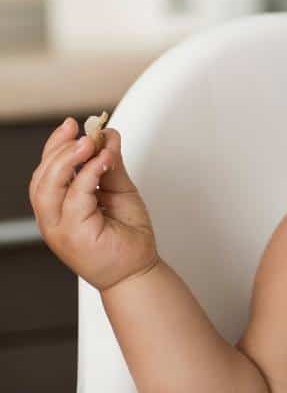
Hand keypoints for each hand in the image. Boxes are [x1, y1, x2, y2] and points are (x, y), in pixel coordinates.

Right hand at [28, 117, 158, 291]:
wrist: (138, 268)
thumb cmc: (126, 235)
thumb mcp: (119, 191)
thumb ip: (112, 165)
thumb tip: (108, 136)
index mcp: (59, 206)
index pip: (46, 171)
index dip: (55, 145)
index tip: (72, 124)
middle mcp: (53, 218)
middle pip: (42, 178)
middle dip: (59, 150)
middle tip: (84, 133)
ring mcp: (59, 228)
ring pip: (48, 188)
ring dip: (67, 161)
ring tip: (88, 143)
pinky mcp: (74, 235)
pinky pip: (75, 199)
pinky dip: (87, 176)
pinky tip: (102, 162)